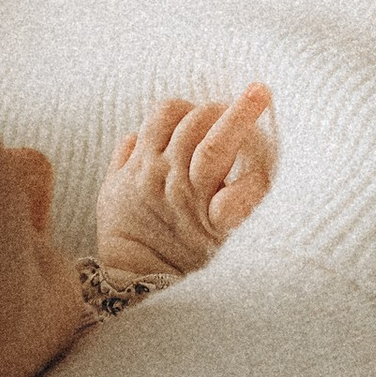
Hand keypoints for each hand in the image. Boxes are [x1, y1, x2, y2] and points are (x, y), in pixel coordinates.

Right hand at [95, 88, 273, 282]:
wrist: (132, 282)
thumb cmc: (125, 237)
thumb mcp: (111, 194)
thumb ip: (122, 161)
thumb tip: (132, 135)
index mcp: (143, 162)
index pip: (165, 112)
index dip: (187, 106)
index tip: (201, 114)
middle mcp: (166, 174)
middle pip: (194, 121)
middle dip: (219, 109)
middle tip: (243, 108)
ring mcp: (190, 198)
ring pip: (213, 146)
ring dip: (239, 117)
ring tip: (261, 94)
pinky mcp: (212, 227)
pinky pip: (234, 201)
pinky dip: (251, 185)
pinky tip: (264, 173)